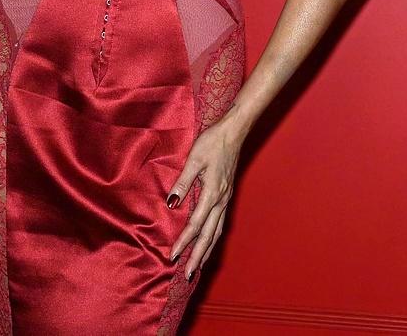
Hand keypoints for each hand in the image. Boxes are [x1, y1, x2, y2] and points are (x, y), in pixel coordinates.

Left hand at [164, 117, 243, 280]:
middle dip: (198, 256)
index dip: (183, 241)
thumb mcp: (194, 158)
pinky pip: (220, 223)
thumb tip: (172, 203)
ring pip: (216, 232)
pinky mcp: (226, 195)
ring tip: (199, 266)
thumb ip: (183, 182)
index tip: (172, 256)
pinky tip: (209, 243)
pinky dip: (214, 238)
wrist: (234, 132)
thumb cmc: (212, 142)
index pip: (196, 224)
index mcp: (213, 193)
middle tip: (188, 275)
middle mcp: (221, 200)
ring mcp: (226, 199)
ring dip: (207, 251)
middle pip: (209, 236)